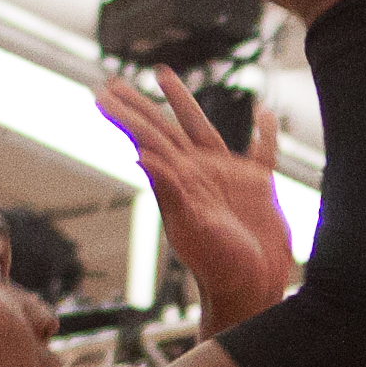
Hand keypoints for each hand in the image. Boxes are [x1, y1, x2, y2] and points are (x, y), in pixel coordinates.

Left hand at [93, 69, 298, 327]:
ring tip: (164, 76)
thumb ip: (170, 191)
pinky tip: (264, 115)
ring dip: (182, 104)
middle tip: (111, 82)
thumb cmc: (219, 267)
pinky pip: (262, 153)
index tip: (101, 93)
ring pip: (202, 130)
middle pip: (163, 129)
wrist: (251, 290)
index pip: (148, 138)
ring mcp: (228, 180)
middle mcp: (199, 175)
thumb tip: (140, 154)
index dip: (125, 115)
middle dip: (138, 105)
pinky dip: (265, 134)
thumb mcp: (191, 229)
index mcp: (181, 181)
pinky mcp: (259, 189)